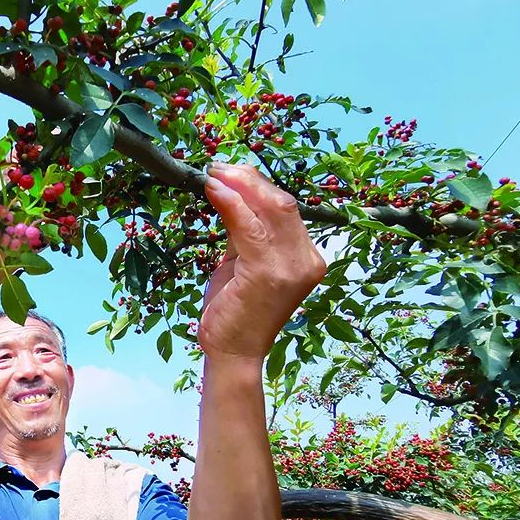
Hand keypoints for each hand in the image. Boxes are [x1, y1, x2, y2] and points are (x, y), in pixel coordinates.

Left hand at [198, 162, 325, 363]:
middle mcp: (307, 260)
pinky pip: (250, 228)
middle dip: (248, 179)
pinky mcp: (269, 273)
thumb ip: (244, 233)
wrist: (233, 352)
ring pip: (270, 209)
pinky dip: (231, 205)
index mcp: (305, 257)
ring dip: (238, 187)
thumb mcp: (242, 263)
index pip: (284, 209)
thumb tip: (232, 196)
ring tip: (213, 174)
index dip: (257, 185)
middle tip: (218, 167)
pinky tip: (214, 191)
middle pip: (282, 203)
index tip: (230, 170)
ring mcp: (292, 267)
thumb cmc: (235, 311)